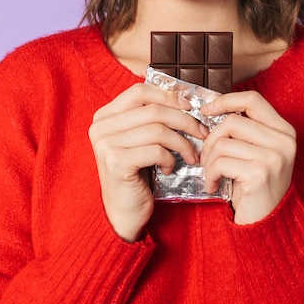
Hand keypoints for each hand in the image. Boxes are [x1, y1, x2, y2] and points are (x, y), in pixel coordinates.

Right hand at [89, 83, 207, 241]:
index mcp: (105, 115)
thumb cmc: (137, 172)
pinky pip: (156, 150)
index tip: (190, 107)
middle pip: (153, 110)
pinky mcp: (116, 163)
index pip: (140, 91)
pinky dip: (170, 159)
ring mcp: (106, 144)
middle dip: (185, 120)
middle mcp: (100, 126)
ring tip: (191, 155)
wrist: (123, 212)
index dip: (168, 96)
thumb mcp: (140, 138)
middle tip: (202, 133)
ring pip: (158, 130)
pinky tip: (170, 168)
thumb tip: (184, 99)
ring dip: (182, 143)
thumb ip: (151, 117)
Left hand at [200, 91, 295, 224]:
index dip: (226, 101)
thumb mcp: (257, 152)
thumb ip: (246, 130)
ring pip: (223, 141)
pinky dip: (211, 173)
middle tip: (207, 157)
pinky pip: (221, 161)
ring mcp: (274, 157)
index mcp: (284, 131)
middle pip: (233, 121)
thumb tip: (212, 109)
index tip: (206, 110)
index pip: (252, 99)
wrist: (267, 226)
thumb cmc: (256, 187)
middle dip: (212, 139)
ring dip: (210, 160)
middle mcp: (284, 141)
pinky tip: (214, 184)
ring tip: (213, 174)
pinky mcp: (260, 173)